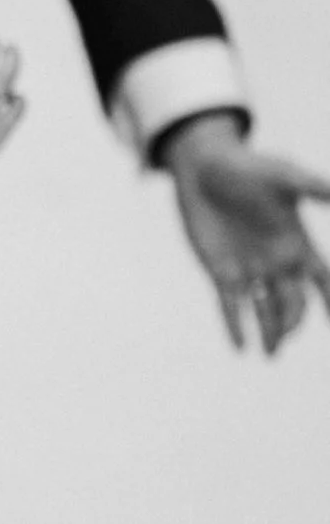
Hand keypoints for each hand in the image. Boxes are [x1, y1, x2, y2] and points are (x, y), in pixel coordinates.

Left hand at [162, 112, 329, 353]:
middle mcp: (277, 261)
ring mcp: (249, 269)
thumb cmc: (250, 168)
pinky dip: (235, 325)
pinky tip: (240, 346)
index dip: (329, 298)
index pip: (321, 278)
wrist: (206, 168)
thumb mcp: (284, 177)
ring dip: (269, 332)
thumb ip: (312, 188)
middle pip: (292, 301)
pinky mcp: (221, 271)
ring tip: (270, 354)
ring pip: (264, 310)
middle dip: (292, 319)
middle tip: (288, 334)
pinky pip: (230, 305)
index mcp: (297, 243)